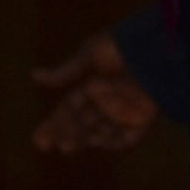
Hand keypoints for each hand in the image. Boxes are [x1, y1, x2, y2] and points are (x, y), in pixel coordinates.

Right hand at [32, 33, 156, 153]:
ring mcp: (125, 112)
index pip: (68, 110)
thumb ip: (66, 72)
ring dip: (84, 139)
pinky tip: (96, 141)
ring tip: (68, 145)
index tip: (39, 141)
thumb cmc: (123, 45)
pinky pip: (128, 136)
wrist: (156, 46)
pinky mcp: (145, 118)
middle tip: (53, 145)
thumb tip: (34, 75)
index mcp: (92, 88)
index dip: (54, 125)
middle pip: (83, 124)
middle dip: (67, 134)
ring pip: (101, 131)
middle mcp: (107, 102)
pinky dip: (114, 140)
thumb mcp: (90, 56)